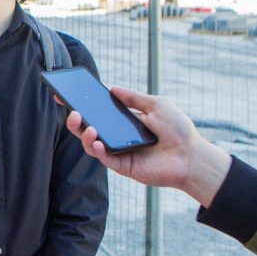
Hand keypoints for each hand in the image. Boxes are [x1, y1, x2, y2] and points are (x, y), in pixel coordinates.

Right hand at [64, 87, 230, 206]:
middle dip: (75, 121)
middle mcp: (117, 137)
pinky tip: (97, 142)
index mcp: (122, 122)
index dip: (80, 105)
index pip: (97, 113)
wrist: (192, 155)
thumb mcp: (157, 105)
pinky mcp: (122, 167)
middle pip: (87, 129)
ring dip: (84, 135)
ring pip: (90, 145)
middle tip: (72, 112)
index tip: (64, 96)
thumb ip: (134, 97)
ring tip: (88, 127)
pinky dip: (97, 150)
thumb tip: (112, 88)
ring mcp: (118, 152)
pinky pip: (103, 159)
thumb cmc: (178, 130)